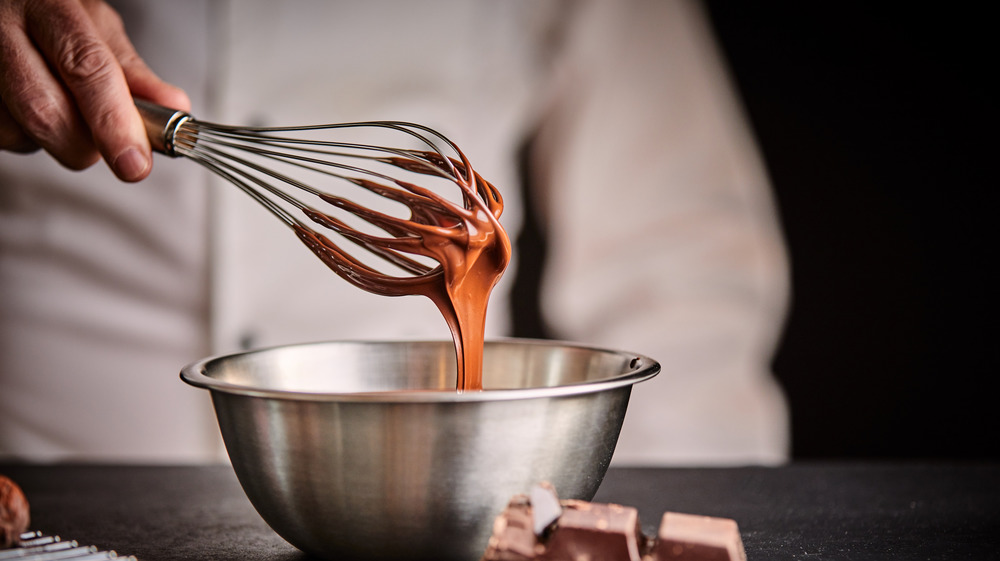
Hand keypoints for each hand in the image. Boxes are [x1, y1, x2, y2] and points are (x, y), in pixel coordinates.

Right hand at [0, 0, 189, 180]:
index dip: (114, 123)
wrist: (9, 4)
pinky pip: (3, 136)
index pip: (86, 69)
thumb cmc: (52, 12)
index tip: (135, 162)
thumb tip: (173, 107)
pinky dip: (28, 136)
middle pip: (46, 112)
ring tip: (63, 106)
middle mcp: (2, 31)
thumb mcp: (96, 26)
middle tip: (108, 143)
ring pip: (20, 133)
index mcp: (47, 6)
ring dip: (54, 140)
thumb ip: (131, 70)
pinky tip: (31, 107)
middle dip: (86, 145)